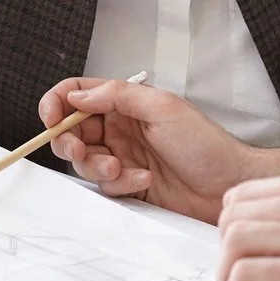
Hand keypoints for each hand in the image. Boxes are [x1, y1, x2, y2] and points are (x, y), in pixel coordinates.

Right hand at [38, 78, 279, 224]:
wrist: (228, 185)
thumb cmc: (206, 145)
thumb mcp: (163, 108)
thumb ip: (117, 96)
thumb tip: (78, 95)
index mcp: (126, 103)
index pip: (78, 94)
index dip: (57, 103)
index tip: (51, 117)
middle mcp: (120, 128)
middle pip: (72, 131)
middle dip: (70, 142)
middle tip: (82, 150)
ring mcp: (122, 157)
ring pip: (85, 161)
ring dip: (98, 166)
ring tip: (123, 169)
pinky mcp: (127, 184)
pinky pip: (104, 186)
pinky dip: (119, 184)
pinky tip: (143, 181)